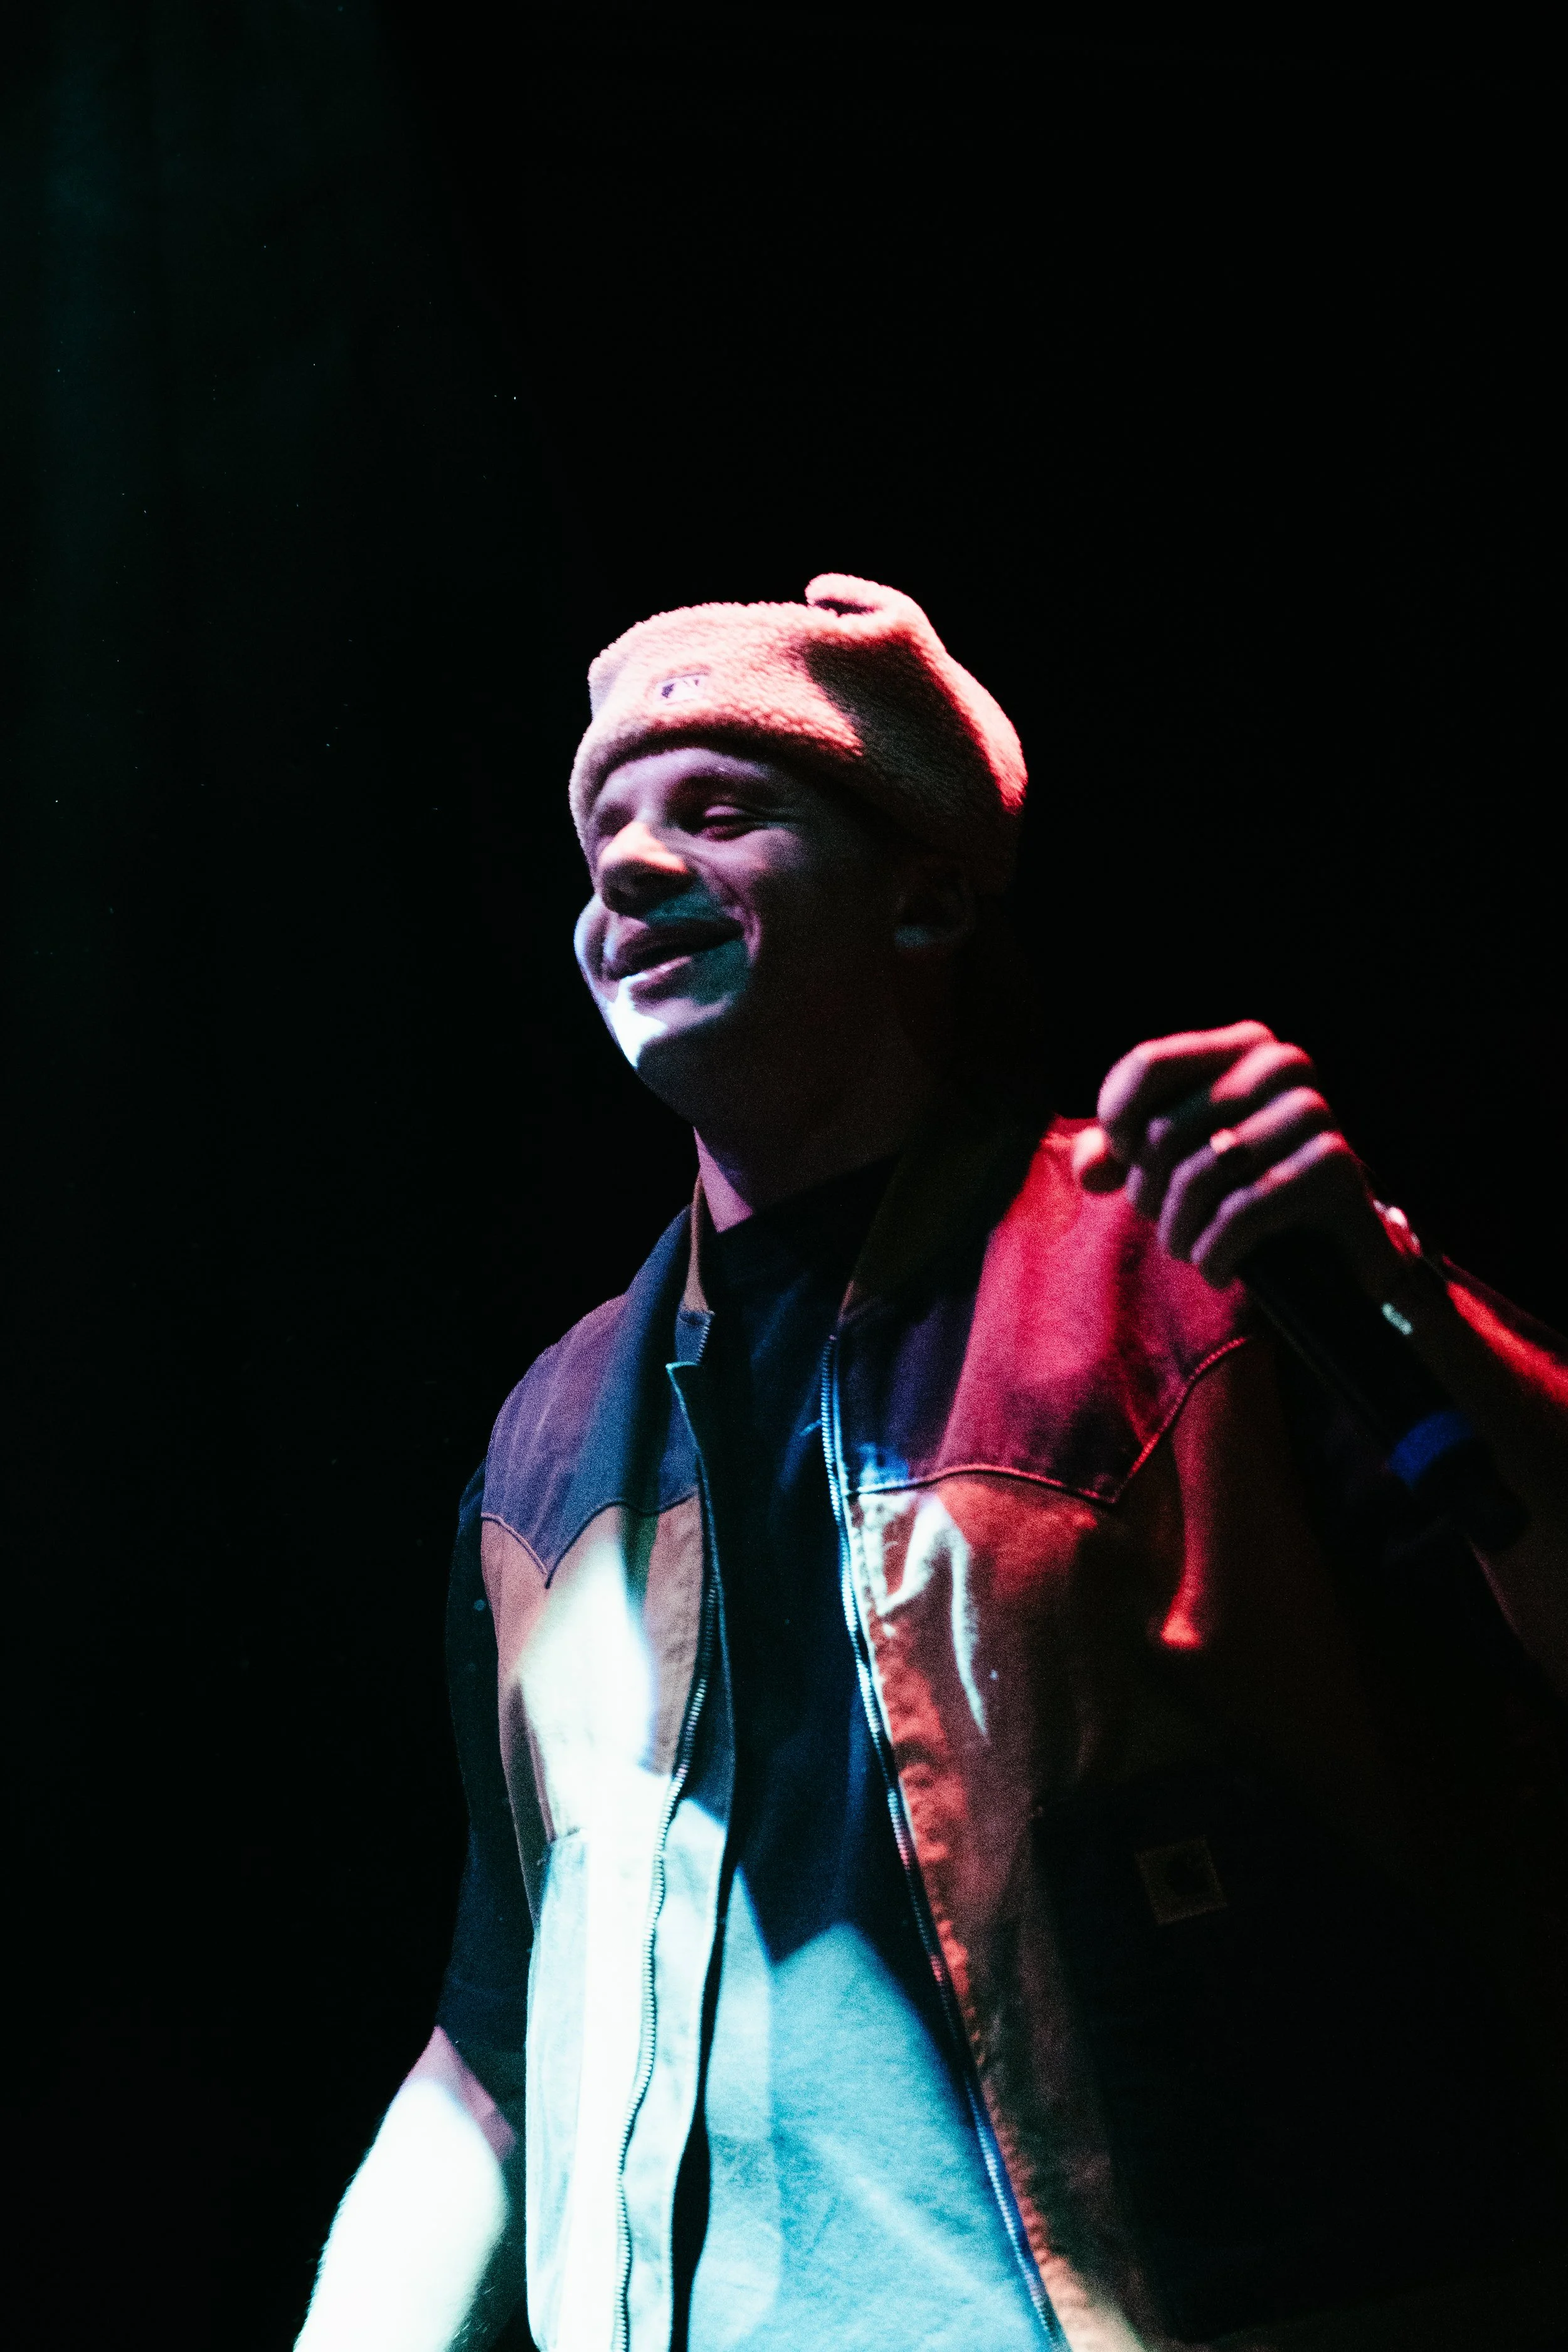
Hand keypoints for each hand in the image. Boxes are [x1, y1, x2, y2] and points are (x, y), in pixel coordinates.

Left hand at [1072, 1020, 1398, 1291]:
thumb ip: (1117, 1153)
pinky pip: (1242, 1212)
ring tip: (1185, 1249)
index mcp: (1242, 1045)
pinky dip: (1215, 1252)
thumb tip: (1088, 1168)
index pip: (1147, 1066)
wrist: (1331, 1243)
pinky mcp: (1333, 1166)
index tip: (1125, 1165)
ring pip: (1200, 1175)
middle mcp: (1282, 1065)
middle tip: (1163, 1222)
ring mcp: (1313, 1111)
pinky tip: (1216, 1269)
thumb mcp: (1173, 1162)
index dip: (1117, 1124)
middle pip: (1165, 1131)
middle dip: (1148, 1191)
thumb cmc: (1240, 1188)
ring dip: (1178, 1230)